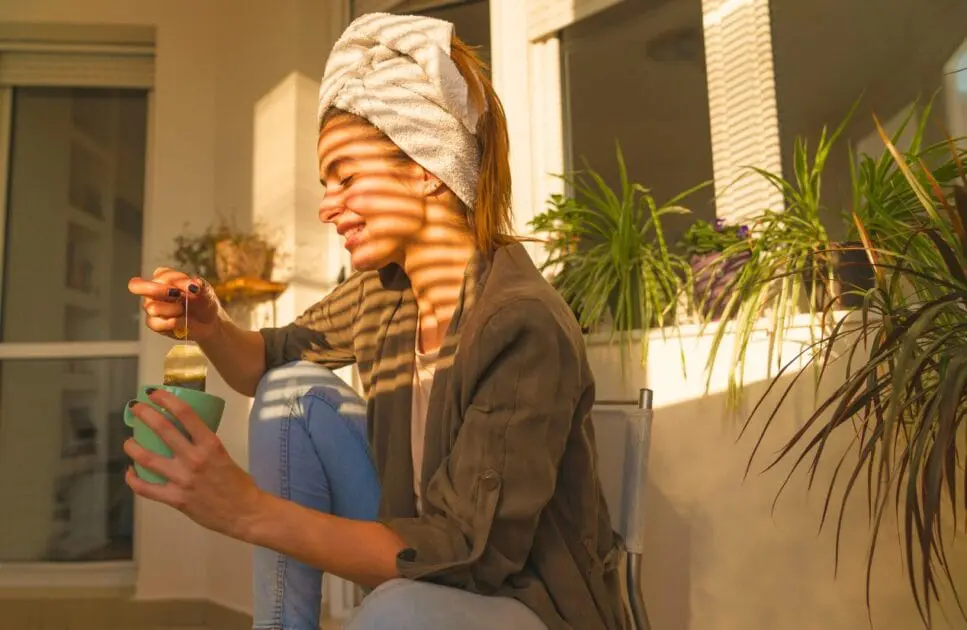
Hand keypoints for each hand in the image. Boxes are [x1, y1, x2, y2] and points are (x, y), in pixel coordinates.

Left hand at [124, 389, 263, 540]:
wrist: (244, 513)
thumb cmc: (238, 483)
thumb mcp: (224, 455)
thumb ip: (203, 446)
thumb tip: (183, 435)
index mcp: (211, 444)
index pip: (185, 414)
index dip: (166, 400)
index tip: (154, 394)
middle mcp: (194, 459)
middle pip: (163, 430)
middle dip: (145, 415)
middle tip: (136, 408)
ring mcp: (183, 480)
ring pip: (147, 458)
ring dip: (133, 446)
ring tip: (128, 441)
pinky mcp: (175, 499)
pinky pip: (146, 488)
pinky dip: (133, 479)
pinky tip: (130, 472)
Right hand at [128, 267, 221, 341]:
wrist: (208, 323)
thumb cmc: (204, 303)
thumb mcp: (206, 292)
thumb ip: (200, 286)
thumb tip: (194, 283)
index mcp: (164, 278)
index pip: (161, 275)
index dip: (176, 280)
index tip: (193, 287)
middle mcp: (153, 291)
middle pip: (137, 285)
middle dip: (157, 290)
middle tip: (176, 294)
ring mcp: (151, 307)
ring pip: (151, 307)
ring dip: (171, 310)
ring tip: (183, 310)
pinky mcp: (154, 323)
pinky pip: (154, 323)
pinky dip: (169, 323)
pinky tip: (180, 321)